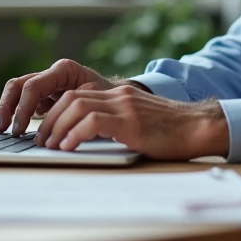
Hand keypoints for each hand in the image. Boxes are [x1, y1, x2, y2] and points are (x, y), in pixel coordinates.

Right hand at [0, 59, 120, 135]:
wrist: (118, 99)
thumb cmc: (110, 100)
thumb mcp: (96, 102)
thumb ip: (76, 109)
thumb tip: (59, 129)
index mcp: (64, 70)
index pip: (33, 86)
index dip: (22, 108)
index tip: (19, 129)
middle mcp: (52, 74)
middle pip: (19, 85)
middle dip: (8, 106)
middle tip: (5, 129)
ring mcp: (47, 84)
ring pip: (17, 91)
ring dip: (8, 109)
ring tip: (4, 129)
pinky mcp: (45, 96)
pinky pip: (25, 101)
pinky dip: (17, 113)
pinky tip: (16, 129)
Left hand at [35, 84, 229, 160]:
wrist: (198, 127)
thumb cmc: (171, 131)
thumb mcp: (139, 120)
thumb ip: (117, 121)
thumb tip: (89, 136)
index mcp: (119, 94)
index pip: (76, 93)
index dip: (56, 111)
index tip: (47, 130)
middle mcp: (119, 95)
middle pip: (71, 98)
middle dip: (50, 120)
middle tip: (42, 141)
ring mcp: (125, 106)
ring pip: (77, 106)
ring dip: (57, 127)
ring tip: (51, 146)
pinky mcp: (131, 122)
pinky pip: (93, 121)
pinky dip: (75, 133)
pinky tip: (69, 147)